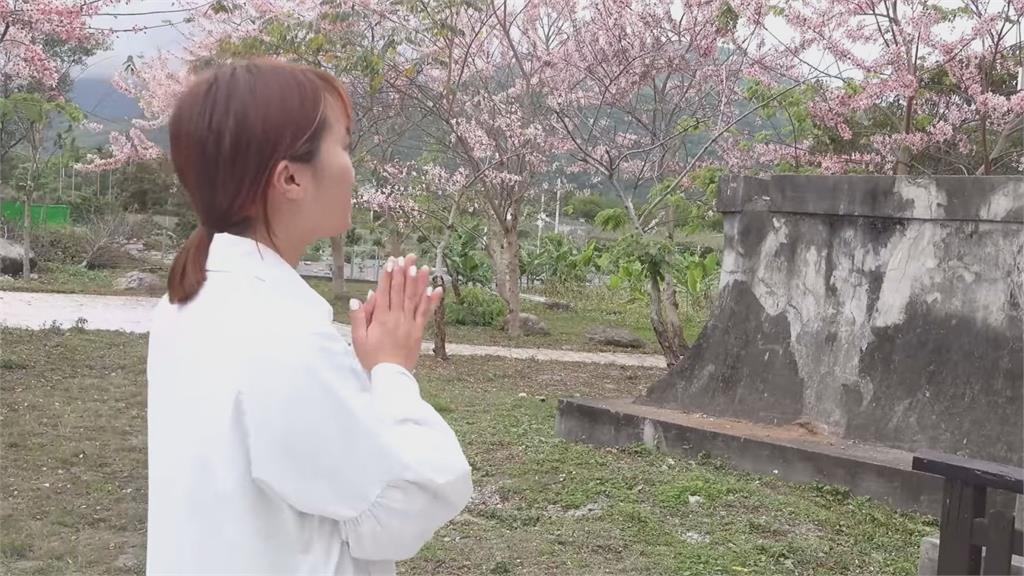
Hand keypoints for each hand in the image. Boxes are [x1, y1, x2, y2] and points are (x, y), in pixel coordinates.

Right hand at [349, 254, 442, 371]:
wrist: (391, 376)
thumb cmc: (372, 358)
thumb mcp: (358, 339)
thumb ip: (358, 318)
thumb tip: (357, 299)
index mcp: (381, 318)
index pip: (384, 291)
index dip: (388, 275)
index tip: (391, 261)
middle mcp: (397, 317)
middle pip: (401, 290)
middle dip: (404, 272)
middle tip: (408, 256)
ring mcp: (409, 323)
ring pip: (414, 298)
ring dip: (418, 281)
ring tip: (421, 266)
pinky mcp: (418, 331)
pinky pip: (426, 313)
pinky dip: (431, 300)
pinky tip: (436, 288)